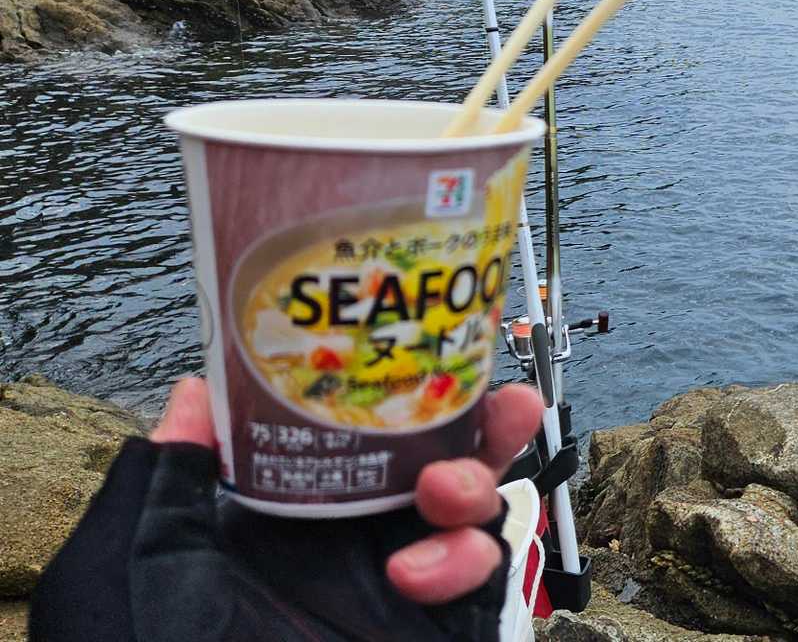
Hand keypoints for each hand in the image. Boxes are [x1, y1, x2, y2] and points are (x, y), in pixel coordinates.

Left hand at [152, 376, 542, 604]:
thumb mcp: (131, 565)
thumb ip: (164, 482)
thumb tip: (192, 395)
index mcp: (284, 524)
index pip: (356, 441)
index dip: (398, 394)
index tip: (424, 350)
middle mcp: (352, 551)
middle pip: (439, 465)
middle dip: (481, 426)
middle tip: (500, 405)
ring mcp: (400, 594)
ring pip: (474, 517)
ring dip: (474, 487)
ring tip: (440, 495)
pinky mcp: (437, 632)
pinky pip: (482, 582)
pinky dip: (465, 561)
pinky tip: (413, 575)